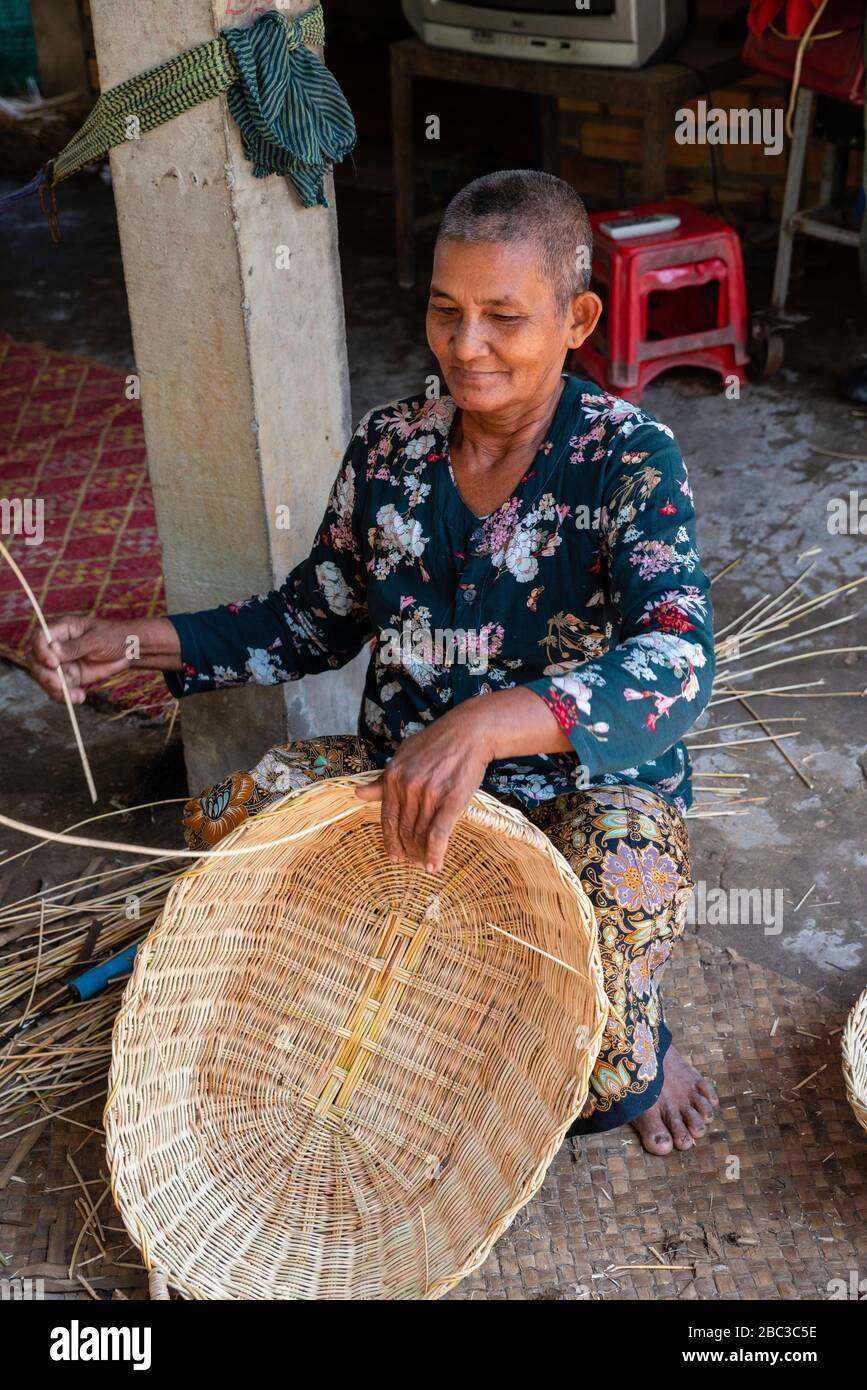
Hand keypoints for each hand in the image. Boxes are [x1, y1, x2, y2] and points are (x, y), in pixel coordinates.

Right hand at [28, 614, 180, 704]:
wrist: (131, 650)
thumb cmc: (115, 636)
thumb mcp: (97, 639)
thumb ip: (75, 646)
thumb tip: (53, 650)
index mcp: (62, 629)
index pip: (39, 639)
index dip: (41, 652)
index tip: (54, 664)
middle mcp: (57, 646)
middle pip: (37, 661)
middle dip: (46, 676)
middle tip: (60, 686)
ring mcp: (62, 662)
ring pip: (46, 678)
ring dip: (56, 690)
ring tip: (76, 696)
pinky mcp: (70, 676)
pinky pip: (59, 689)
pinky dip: (65, 696)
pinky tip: (80, 697)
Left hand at [355, 702, 495, 872]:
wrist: (469, 733)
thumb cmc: (437, 743)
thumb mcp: (404, 755)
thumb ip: (383, 779)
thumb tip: (358, 792)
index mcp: (393, 776)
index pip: (388, 817)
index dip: (390, 840)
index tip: (394, 856)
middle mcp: (408, 786)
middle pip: (404, 829)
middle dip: (408, 850)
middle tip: (414, 863)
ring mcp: (429, 794)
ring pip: (421, 833)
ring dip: (423, 854)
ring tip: (426, 866)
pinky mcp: (450, 800)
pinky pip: (439, 834)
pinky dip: (436, 852)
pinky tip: (436, 864)